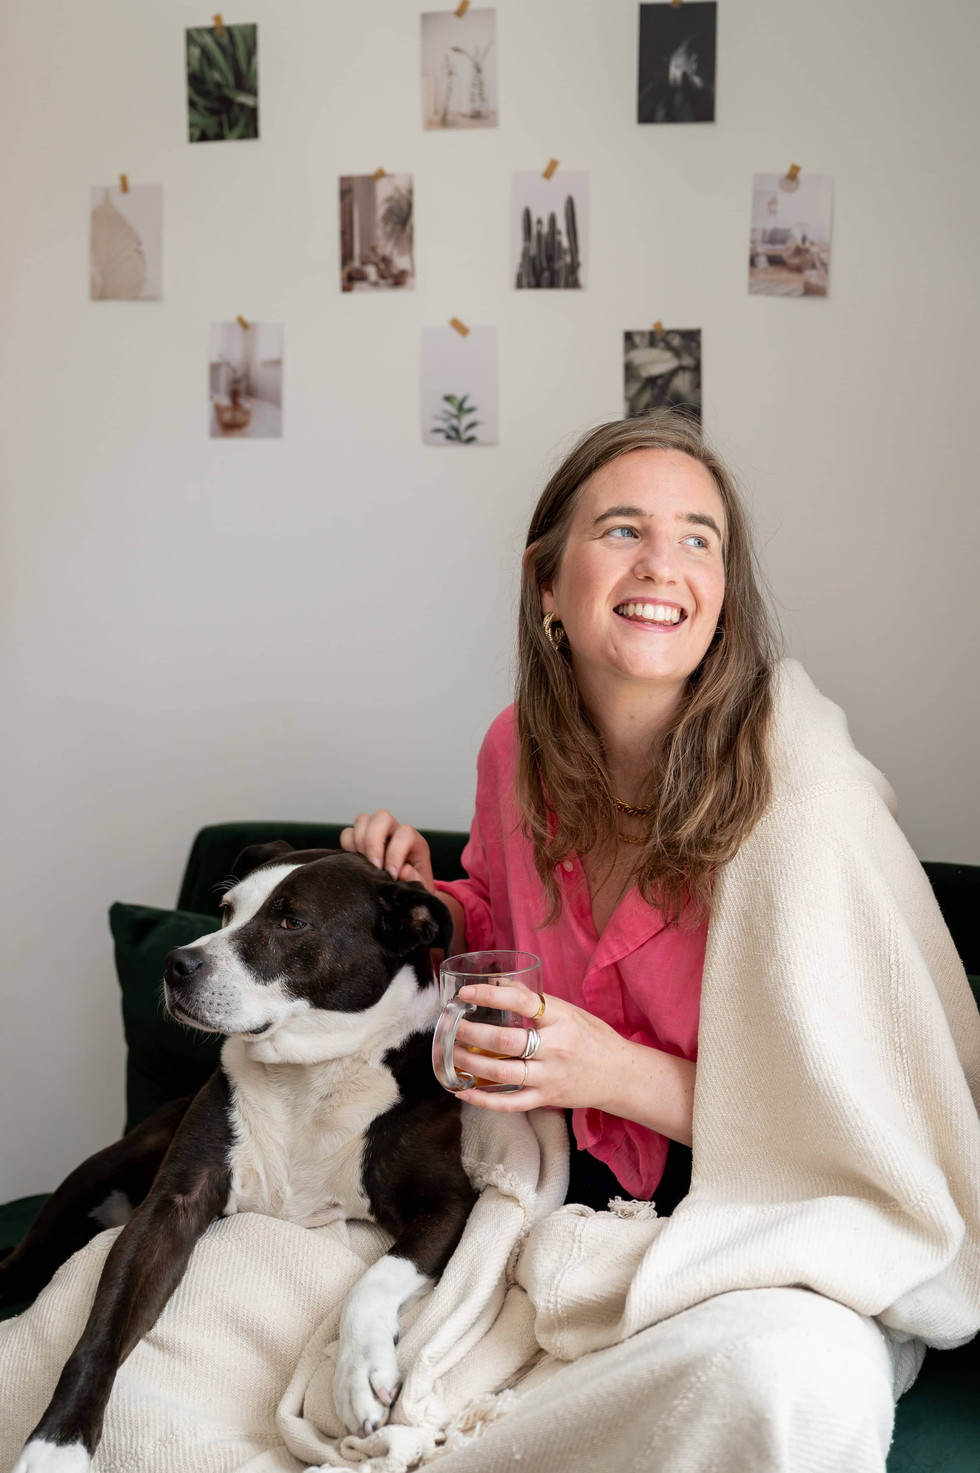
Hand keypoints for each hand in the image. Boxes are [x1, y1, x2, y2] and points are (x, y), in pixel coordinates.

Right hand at [340, 811, 433, 889]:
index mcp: (413, 841)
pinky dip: (348, 846)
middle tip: (373, 866)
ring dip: (359, 842)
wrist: (403, 894)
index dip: (396, 852)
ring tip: (364, 864)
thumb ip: (416, 880)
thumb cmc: (413, 887)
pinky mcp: (359, 842)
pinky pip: (348, 833)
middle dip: (374, 842)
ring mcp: (375, 834)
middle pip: (382, 817)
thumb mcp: (421, 888)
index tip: (391, 874)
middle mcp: (394, 832)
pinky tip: (355, 863)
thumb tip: (404, 870)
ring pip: (363, 820)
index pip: (405, 833)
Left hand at [451, 981, 628, 1115]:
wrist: (622, 1075)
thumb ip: (536, 1001)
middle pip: (505, 1040)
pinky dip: (483, 1100)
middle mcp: (556, 1048)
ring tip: (451, 1054)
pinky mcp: (547, 1099)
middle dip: (471, 1033)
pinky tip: (463, 1091)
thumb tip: (498, 983)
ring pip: (503, 1073)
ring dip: (472, 1063)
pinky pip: (511, 1103)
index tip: (467, 993)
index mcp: (563, 1019)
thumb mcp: (570, 1012)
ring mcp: (550, 1076)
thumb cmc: (594, 1039)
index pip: (523, 1002)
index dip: (491, 995)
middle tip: (451, 1026)